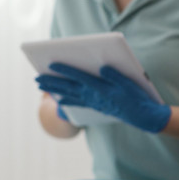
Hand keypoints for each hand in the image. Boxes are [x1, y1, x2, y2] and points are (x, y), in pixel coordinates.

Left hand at [35, 63, 170, 132]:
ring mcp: (94, 102)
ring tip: (41, 86)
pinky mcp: (96, 106)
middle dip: (52, 82)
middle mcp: (94, 96)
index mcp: (101, 88)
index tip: (51, 63)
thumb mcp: (129, 83)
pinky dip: (66, 100)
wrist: (142, 116)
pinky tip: (59, 99)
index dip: (65, 69)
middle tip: (36, 78)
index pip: (79, 76)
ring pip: (70, 95)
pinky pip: (77, 103)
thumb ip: (115, 74)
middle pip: (69, 87)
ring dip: (55, 90)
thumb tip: (102, 67)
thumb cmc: (137, 96)